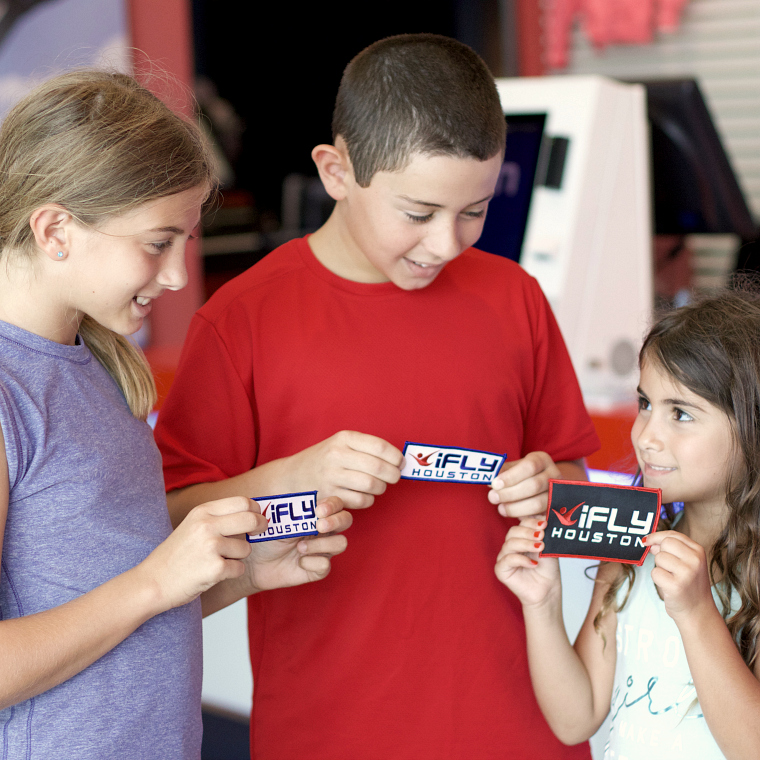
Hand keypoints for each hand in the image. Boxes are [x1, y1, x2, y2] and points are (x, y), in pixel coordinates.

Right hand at [140, 496, 263, 612]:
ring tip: (218, 561)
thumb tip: (251, 512)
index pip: (242, 501)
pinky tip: (215, 574)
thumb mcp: (193, 525)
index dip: (256, 509)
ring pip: (246, 548)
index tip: (259, 516)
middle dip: (260, 526)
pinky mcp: (215, 568)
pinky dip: (232, 573)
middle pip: (251, 520)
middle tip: (261, 532)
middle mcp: (207, 525)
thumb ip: (218, 517)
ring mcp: (211, 546)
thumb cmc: (175, 556)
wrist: (151, 582)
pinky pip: (239, 568)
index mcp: (202, 511)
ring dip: (239, 557)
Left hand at [246, 496, 351, 591]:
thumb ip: (294, 510)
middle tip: (319, 526)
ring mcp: (322, 550)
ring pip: (341, 543)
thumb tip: (309, 503)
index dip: (333, 505)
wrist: (254, 562)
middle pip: (346, 520)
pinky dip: (311, 562)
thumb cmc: (266, 536)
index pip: (336, 504)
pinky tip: (298, 562)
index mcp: (316, 515)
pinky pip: (326, 565)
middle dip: (336, 521)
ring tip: (300, 547)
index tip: (318, 510)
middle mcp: (324, 531)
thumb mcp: (278, 519)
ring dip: (321, 544)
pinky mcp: (318, 569)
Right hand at [288, 431, 403, 507]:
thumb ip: (367, 449)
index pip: (379, 446)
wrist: (291, 477)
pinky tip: (363, 495)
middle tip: (395, 477)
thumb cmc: (324, 460)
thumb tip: (399, 460)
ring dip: (381, 488)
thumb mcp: (340, 444)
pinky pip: (361, 500)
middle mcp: (336, 455)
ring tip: (379, 486)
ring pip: (372, 485)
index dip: (395, 456)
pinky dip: (368, 500)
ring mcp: (332, 476)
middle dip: (393, 475)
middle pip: (378, 467)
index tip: (400, 462)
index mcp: (343, 438)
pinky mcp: (330, 496)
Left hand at [488, 451, 559, 518]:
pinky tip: (512, 515)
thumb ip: (503, 472)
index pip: (529, 466)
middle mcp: (554, 475)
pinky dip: (524, 517)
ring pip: (538, 503)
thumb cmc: (523, 475)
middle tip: (492, 498)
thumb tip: (489, 479)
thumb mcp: (514, 468)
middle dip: (510, 494)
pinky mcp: (556, 510)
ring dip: (515, 508)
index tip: (495, 484)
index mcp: (542, 460)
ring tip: (500, 508)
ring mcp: (558, 493)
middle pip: (533, 485)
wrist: (544, 485)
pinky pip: (541, 516)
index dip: (511, 476)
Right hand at [494, 517, 560, 606]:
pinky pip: (507, 560)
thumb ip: (543, 533)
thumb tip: (543, 517)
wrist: (547, 589)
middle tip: (541, 535)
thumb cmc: (547, 569)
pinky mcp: (501, 569)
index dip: (531, 522)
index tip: (544, 524)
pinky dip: (521, 560)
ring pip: (510, 544)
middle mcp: (511, 545)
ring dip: (526, 544)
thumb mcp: (548, 546)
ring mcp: (504, 556)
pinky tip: (533, 563)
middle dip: (528, 532)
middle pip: (513, 531)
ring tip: (540, 548)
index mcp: (521, 537)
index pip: (520, 523)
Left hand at [646, 531, 713, 622]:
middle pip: (665, 543)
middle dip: (661, 553)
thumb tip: (650, 542)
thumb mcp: (687, 562)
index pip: (673, 535)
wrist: (698, 612)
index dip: (657, 537)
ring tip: (672, 578)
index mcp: (698, 551)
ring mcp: (686, 573)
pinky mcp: (676, 586)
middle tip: (669, 567)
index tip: (648, 541)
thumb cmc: (689, 585)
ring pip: (659, 558)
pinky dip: (658, 580)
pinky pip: (655, 573)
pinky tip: (669, 586)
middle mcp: (695, 560)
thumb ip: (671, 549)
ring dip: (660, 568)